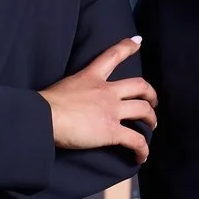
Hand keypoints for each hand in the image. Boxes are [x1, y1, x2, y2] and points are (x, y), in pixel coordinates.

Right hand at [41, 37, 156, 163]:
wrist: (45, 116)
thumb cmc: (46, 103)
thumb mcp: (64, 85)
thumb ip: (75, 90)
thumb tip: (71, 100)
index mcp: (91, 76)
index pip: (113, 55)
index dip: (128, 46)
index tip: (138, 41)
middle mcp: (107, 91)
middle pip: (139, 86)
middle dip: (151, 93)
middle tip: (153, 101)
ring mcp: (112, 110)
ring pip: (143, 110)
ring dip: (151, 119)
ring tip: (152, 126)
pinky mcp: (112, 131)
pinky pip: (135, 140)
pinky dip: (142, 149)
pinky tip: (142, 157)